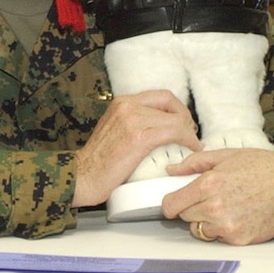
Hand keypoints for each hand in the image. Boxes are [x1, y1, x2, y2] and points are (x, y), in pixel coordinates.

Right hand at [72, 90, 200, 207]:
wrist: (82, 176)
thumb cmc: (98, 161)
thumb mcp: (114, 130)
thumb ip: (133, 123)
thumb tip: (158, 127)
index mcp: (121, 103)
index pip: (161, 96)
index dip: (178, 109)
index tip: (183, 124)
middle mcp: (127, 106)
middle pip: (170, 103)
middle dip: (186, 118)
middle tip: (190, 135)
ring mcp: (133, 120)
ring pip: (175, 118)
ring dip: (189, 132)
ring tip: (191, 146)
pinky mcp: (139, 137)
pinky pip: (174, 132)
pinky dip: (187, 140)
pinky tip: (190, 149)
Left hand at [159, 148, 273, 244]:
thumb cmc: (263, 167)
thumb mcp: (226, 155)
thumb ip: (194, 163)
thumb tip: (171, 170)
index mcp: (209, 184)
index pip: (172, 204)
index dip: (171, 203)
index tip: (174, 203)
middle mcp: (216, 207)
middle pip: (184, 216)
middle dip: (191, 208)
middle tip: (208, 198)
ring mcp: (228, 226)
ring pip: (199, 230)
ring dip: (206, 221)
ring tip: (224, 206)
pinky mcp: (239, 239)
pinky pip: (218, 238)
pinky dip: (222, 230)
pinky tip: (237, 215)